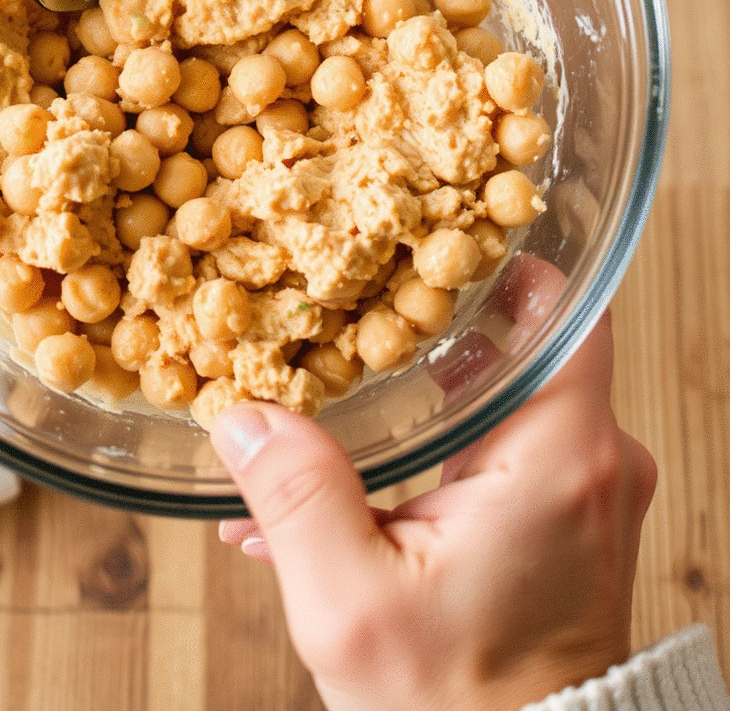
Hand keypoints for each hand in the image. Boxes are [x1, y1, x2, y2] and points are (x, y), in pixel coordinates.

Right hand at [213, 282, 655, 710]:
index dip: (501, 256)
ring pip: (502, 401)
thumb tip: (243, 419)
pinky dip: (434, 457)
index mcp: (560, 455)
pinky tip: (349, 482)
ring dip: (420, 402)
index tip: (431, 230)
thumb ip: (296, 499)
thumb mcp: (353, 606)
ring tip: (328, 405)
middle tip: (348, 307)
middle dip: (427, 328)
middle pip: (519, 345)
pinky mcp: (565, 526)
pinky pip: (500, 456)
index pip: (564, 306)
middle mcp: (593, 463)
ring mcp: (584, 495)